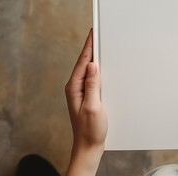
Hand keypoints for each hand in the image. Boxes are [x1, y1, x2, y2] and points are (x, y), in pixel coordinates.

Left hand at [65, 29, 107, 175]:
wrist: (89, 145)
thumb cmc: (90, 129)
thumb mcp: (93, 106)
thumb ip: (92, 85)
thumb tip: (92, 65)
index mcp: (74, 88)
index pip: (82, 62)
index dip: (88, 46)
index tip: (92, 33)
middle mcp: (75, 88)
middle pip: (84, 63)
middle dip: (91, 48)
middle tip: (98, 34)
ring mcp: (81, 92)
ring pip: (88, 70)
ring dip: (94, 58)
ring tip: (101, 46)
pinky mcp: (87, 96)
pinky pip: (92, 78)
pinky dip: (97, 70)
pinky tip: (103, 67)